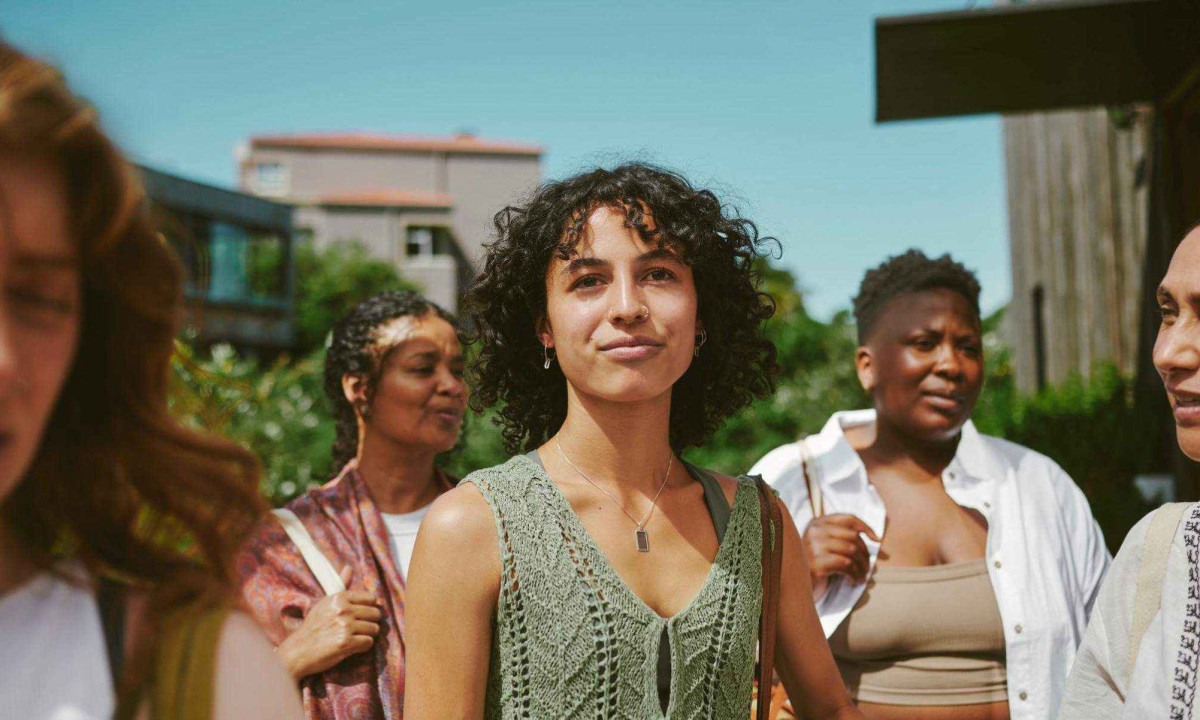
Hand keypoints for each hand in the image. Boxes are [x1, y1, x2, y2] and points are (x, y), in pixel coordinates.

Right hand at [276, 566, 382, 680]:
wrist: (298, 651)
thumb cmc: (313, 627)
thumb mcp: (325, 602)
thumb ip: (341, 585)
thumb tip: (349, 567)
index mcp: (340, 597)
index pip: (372, 598)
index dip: (369, 608)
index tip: (360, 616)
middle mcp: (343, 609)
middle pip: (376, 614)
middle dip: (370, 623)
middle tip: (358, 629)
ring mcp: (345, 626)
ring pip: (375, 629)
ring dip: (367, 635)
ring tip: (353, 638)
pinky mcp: (346, 643)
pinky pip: (369, 642)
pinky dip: (363, 647)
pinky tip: (351, 647)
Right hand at [801, 514, 879, 599]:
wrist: (794, 584)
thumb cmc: (816, 565)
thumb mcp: (826, 546)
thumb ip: (843, 537)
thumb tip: (876, 538)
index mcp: (817, 523)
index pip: (848, 518)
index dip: (865, 527)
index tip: (876, 540)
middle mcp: (814, 531)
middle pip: (853, 536)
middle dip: (865, 554)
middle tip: (867, 568)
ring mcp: (813, 546)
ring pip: (852, 550)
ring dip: (862, 567)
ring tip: (861, 576)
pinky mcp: (816, 563)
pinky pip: (846, 565)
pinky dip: (854, 574)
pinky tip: (853, 581)